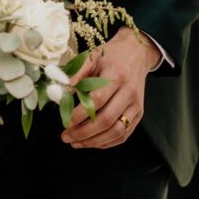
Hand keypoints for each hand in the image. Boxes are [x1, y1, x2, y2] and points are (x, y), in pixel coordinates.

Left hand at [61, 28, 160, 148]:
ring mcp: (136, 105)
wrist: (136, 55)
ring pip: (117, 131)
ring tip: (75, 143)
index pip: (97, 99)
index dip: (80, 113)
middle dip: (84, 132)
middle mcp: (129, 92)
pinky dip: (107, 142)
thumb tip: (60, 93)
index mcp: (116, 75)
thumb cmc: (110, 56)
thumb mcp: (91, 57)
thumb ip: (76, 74)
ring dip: (94, 141)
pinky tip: (91, 142)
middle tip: (66, 136)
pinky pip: (124, 134)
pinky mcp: (138, 114)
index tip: (65, 120)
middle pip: (107, 119)